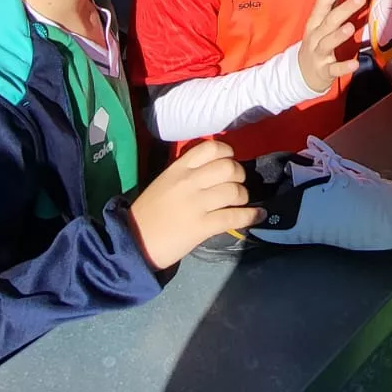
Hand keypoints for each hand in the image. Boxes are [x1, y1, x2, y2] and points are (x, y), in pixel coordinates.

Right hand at [127, 139, 261, 268]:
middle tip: (236, 184)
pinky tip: (257, 215)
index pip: (210, 148)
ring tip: (241, 202)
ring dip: (243, 196)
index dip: (227, 152)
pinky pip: (233, 217)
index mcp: (178, 168)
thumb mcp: (164, 182)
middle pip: (228, 168)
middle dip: (239, 175)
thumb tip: (217, 170)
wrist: (134, 242)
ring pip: (234, 191)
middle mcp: (188, 182)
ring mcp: (196, 204)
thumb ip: (187, 173)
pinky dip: (250, 216)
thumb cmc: (149, 213)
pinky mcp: (201, 227)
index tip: (230, 160)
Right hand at [296, 0, 365, 92]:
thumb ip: (329, 2)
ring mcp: (319, 54)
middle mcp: (315, 37)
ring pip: (328, 43)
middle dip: (343, 9)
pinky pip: (334, 69)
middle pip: (328, 21)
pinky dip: (343, 67)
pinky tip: (355, 64)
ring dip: (338, 35)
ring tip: (351, 27)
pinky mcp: (325, 71)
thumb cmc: (316, 43)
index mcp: (314, 23)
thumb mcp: (319, 22)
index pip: (322, 4)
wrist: (303, 74)